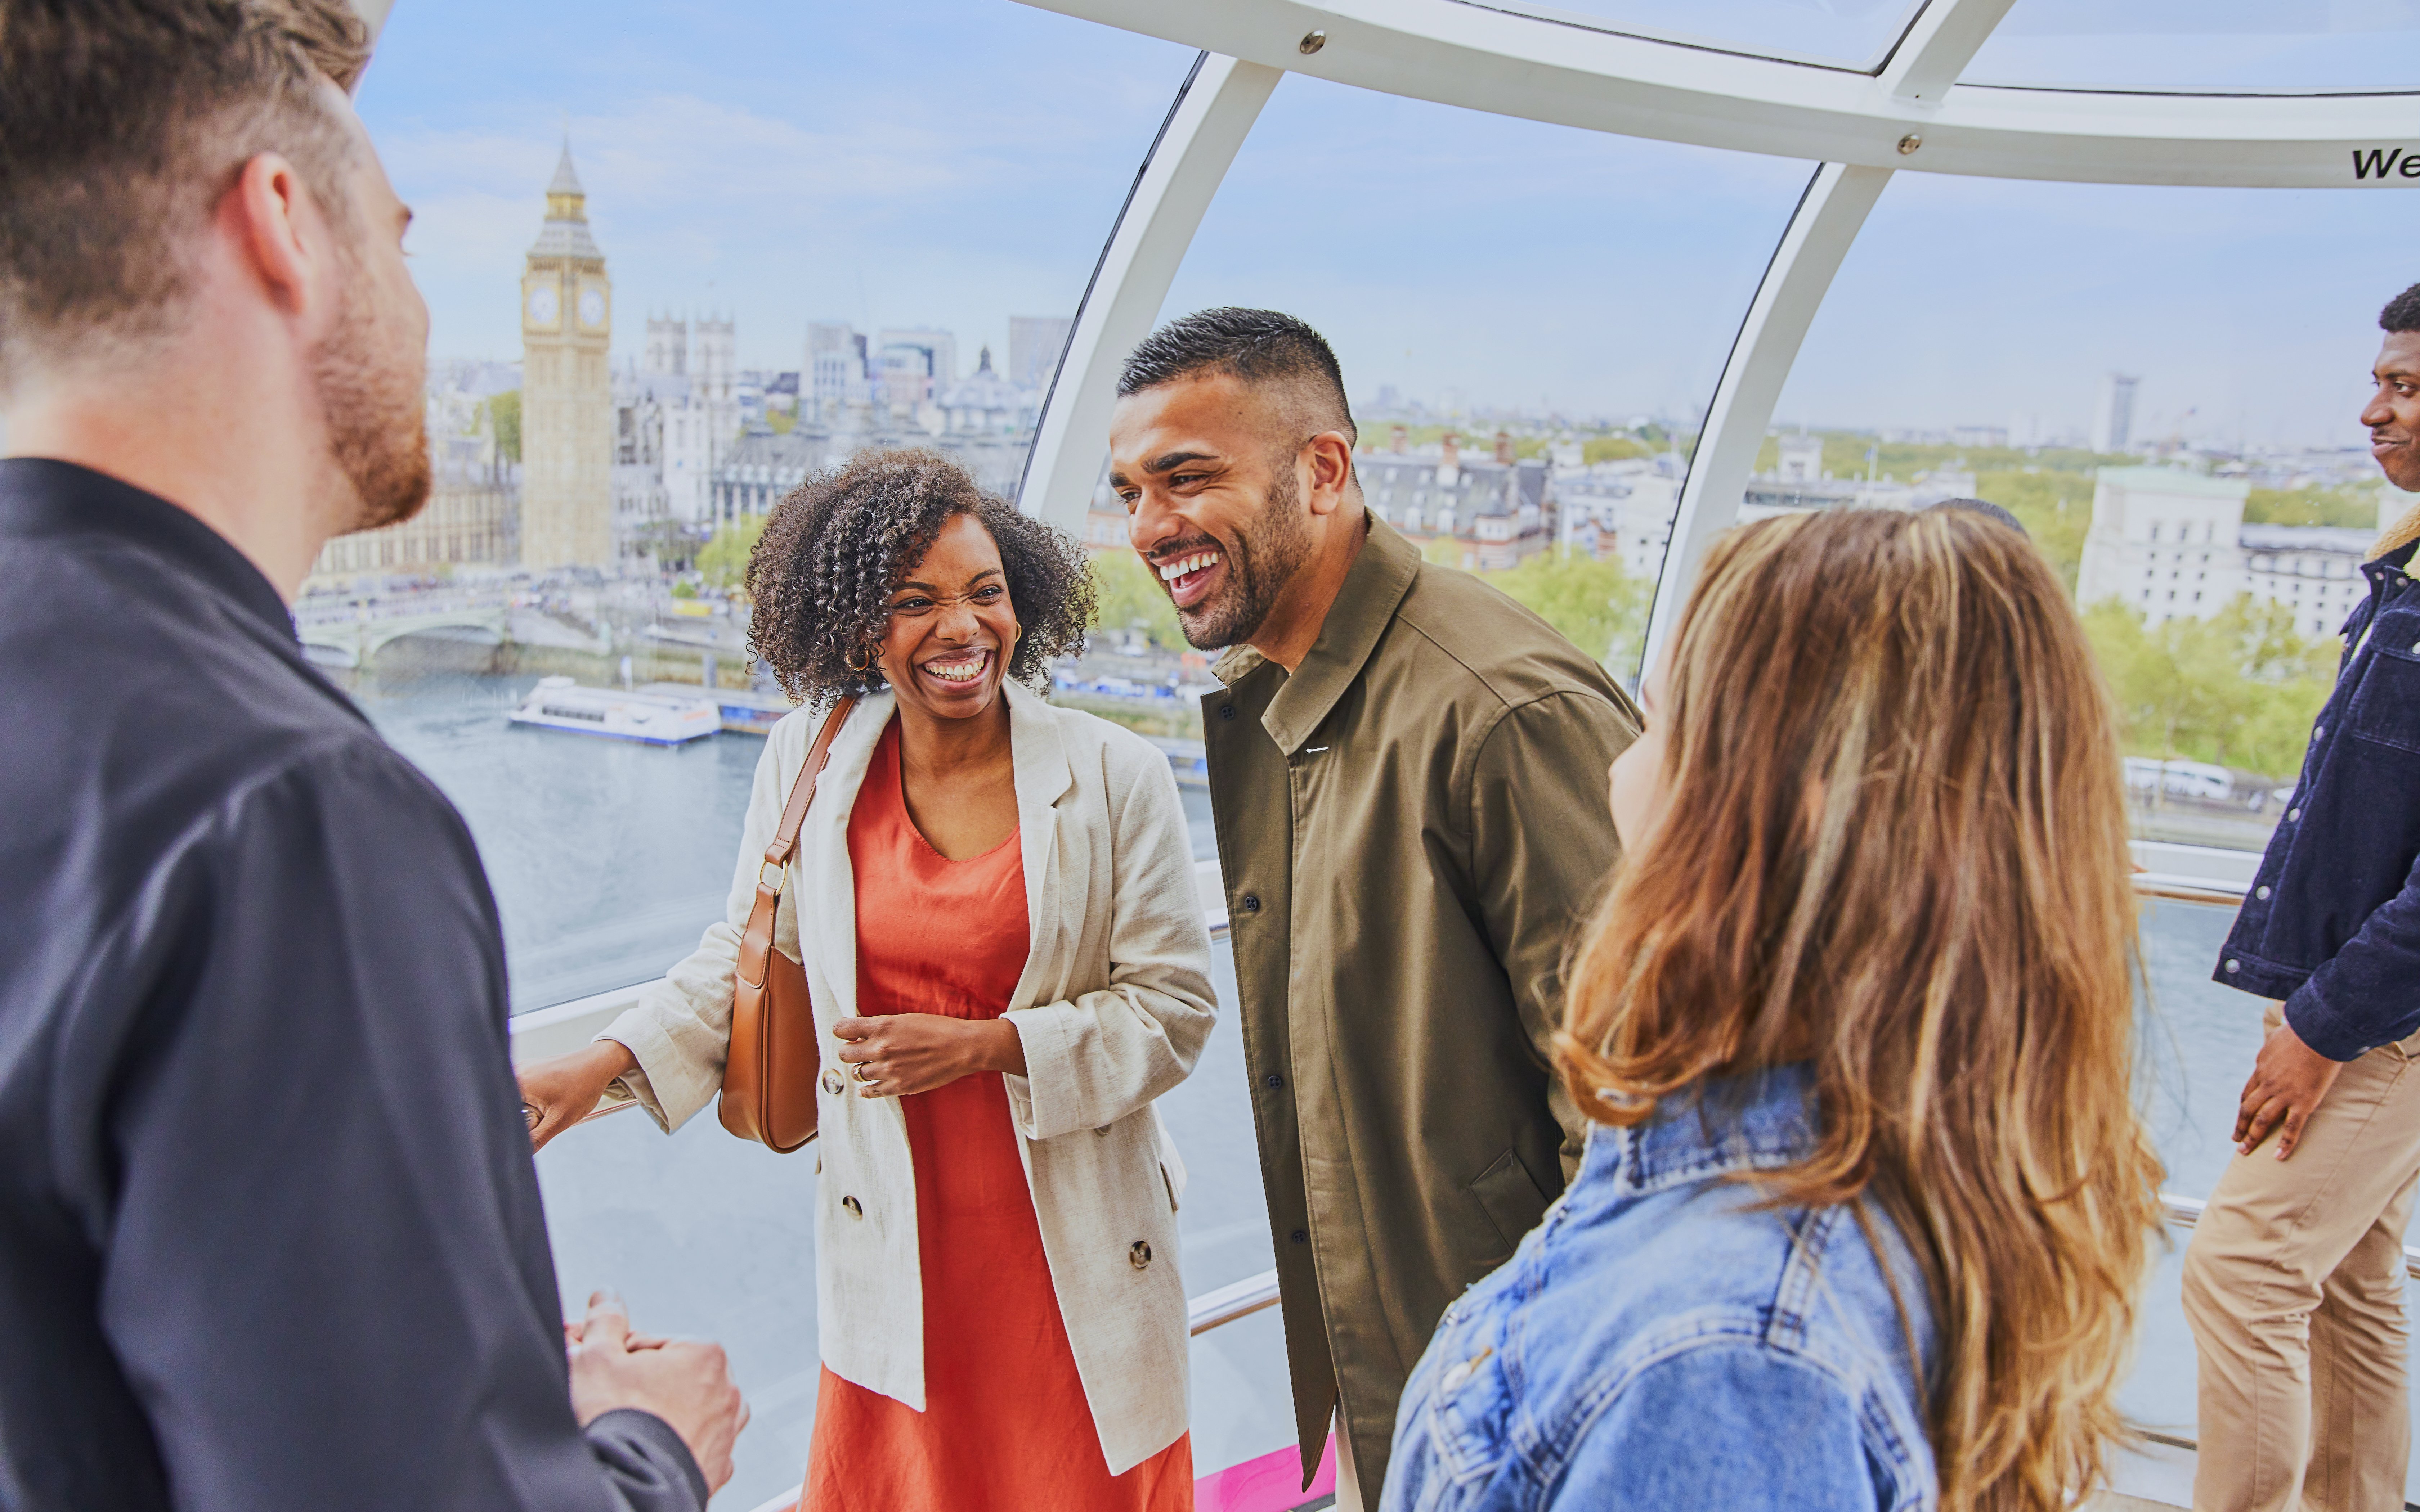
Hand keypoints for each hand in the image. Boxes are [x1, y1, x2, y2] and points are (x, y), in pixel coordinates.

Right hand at [518, 1041, 636, 1150]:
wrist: (599, 1064)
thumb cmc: (582, 1087)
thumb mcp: (559, 1119)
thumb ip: (537, 1139)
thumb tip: (522, 1152)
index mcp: (517, 1082)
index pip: (500, 1113)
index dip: (508, 1128)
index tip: (524, 1133)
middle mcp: (516, 1072)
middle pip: (508, 1107)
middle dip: (522, 1119)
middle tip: (542, 1118)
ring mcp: (524, 1069)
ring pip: (518, 1100)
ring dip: (530, 1111)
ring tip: (551, 1106)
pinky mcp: (532, 1070)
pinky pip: (526, 1091)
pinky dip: (535, 1101)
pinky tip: (552, 1100)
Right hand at [567, 1291, 747, 1493]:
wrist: (628, 1486)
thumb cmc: (616, 1424)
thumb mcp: (596, 1357)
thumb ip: (604, 1322)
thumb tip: (607, 1299)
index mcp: (705, 1354)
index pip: (651, 1344)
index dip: (616, 1357)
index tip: (597, 1370)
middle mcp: (726, 1391)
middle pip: (668, 1377)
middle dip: (634, 1383)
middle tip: (604, 1399)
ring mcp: (725, 1433)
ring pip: (682, 1411)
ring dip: (655, 1413)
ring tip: (624, 1427)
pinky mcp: (715, 1469)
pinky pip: (689, 1447)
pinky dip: (668, 1446)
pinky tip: (642, 1450)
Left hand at [831, 1013, 1023, 1097]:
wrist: (961, 1047)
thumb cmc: (937, 1029)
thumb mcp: (905, 1019)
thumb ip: (881, 1026)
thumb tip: (860, 1031)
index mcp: (882, 1026)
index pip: (842, 1028)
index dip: (842, 1031)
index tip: (846, 1033)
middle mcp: (880, 1048)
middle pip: (844, 1054)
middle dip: (849, 1051)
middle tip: (858, 1050)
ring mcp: (888, 1070)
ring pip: (856, 1073)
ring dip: (862, 1069)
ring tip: (872, 1065)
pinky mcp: (898, 1087)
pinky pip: (869, 1092)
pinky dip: (866, 1089)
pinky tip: (868, 1085)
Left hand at [2235, 1016, 2345, 1159]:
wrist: (2316, 1034)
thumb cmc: (2301, 1031)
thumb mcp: (2279, 1034)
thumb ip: (2274, 1040)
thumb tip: (2277, 1030)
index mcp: (2261, 1069)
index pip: (2247, 1092)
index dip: (2243, 1106)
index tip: (2240, 1116)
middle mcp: (2267, 1084)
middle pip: (2248, 1109)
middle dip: (2240, 1126)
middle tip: (2235, 1140)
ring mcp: (2283, 1095)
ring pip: (2262, 1121)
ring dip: (2252, 1138)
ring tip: (2244, 1151)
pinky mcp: (2302, 1102)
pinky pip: (2291, 1128)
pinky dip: (2284, 1143)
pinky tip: (2279, 1157)